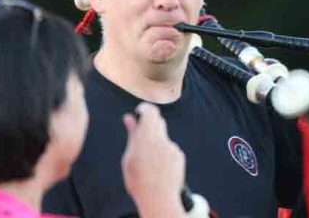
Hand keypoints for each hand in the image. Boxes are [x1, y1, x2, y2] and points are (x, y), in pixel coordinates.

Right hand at [122, 102, 185, 217]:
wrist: (159, 198)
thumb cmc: (138, 179)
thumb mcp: (129, 156)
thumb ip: (132, 134)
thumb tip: (128, 117)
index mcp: (148, 137)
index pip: (150, 111)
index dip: (144, 109)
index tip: (139, 112)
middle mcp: (162, 139)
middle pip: (158, 122)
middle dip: (149, 126)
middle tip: (140, 136)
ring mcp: (172, 147)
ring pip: (163, 137)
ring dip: (155, 143)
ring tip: (147, 162)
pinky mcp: (179, 155)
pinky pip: (169, 149)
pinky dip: (163, 154)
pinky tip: (158, 169)